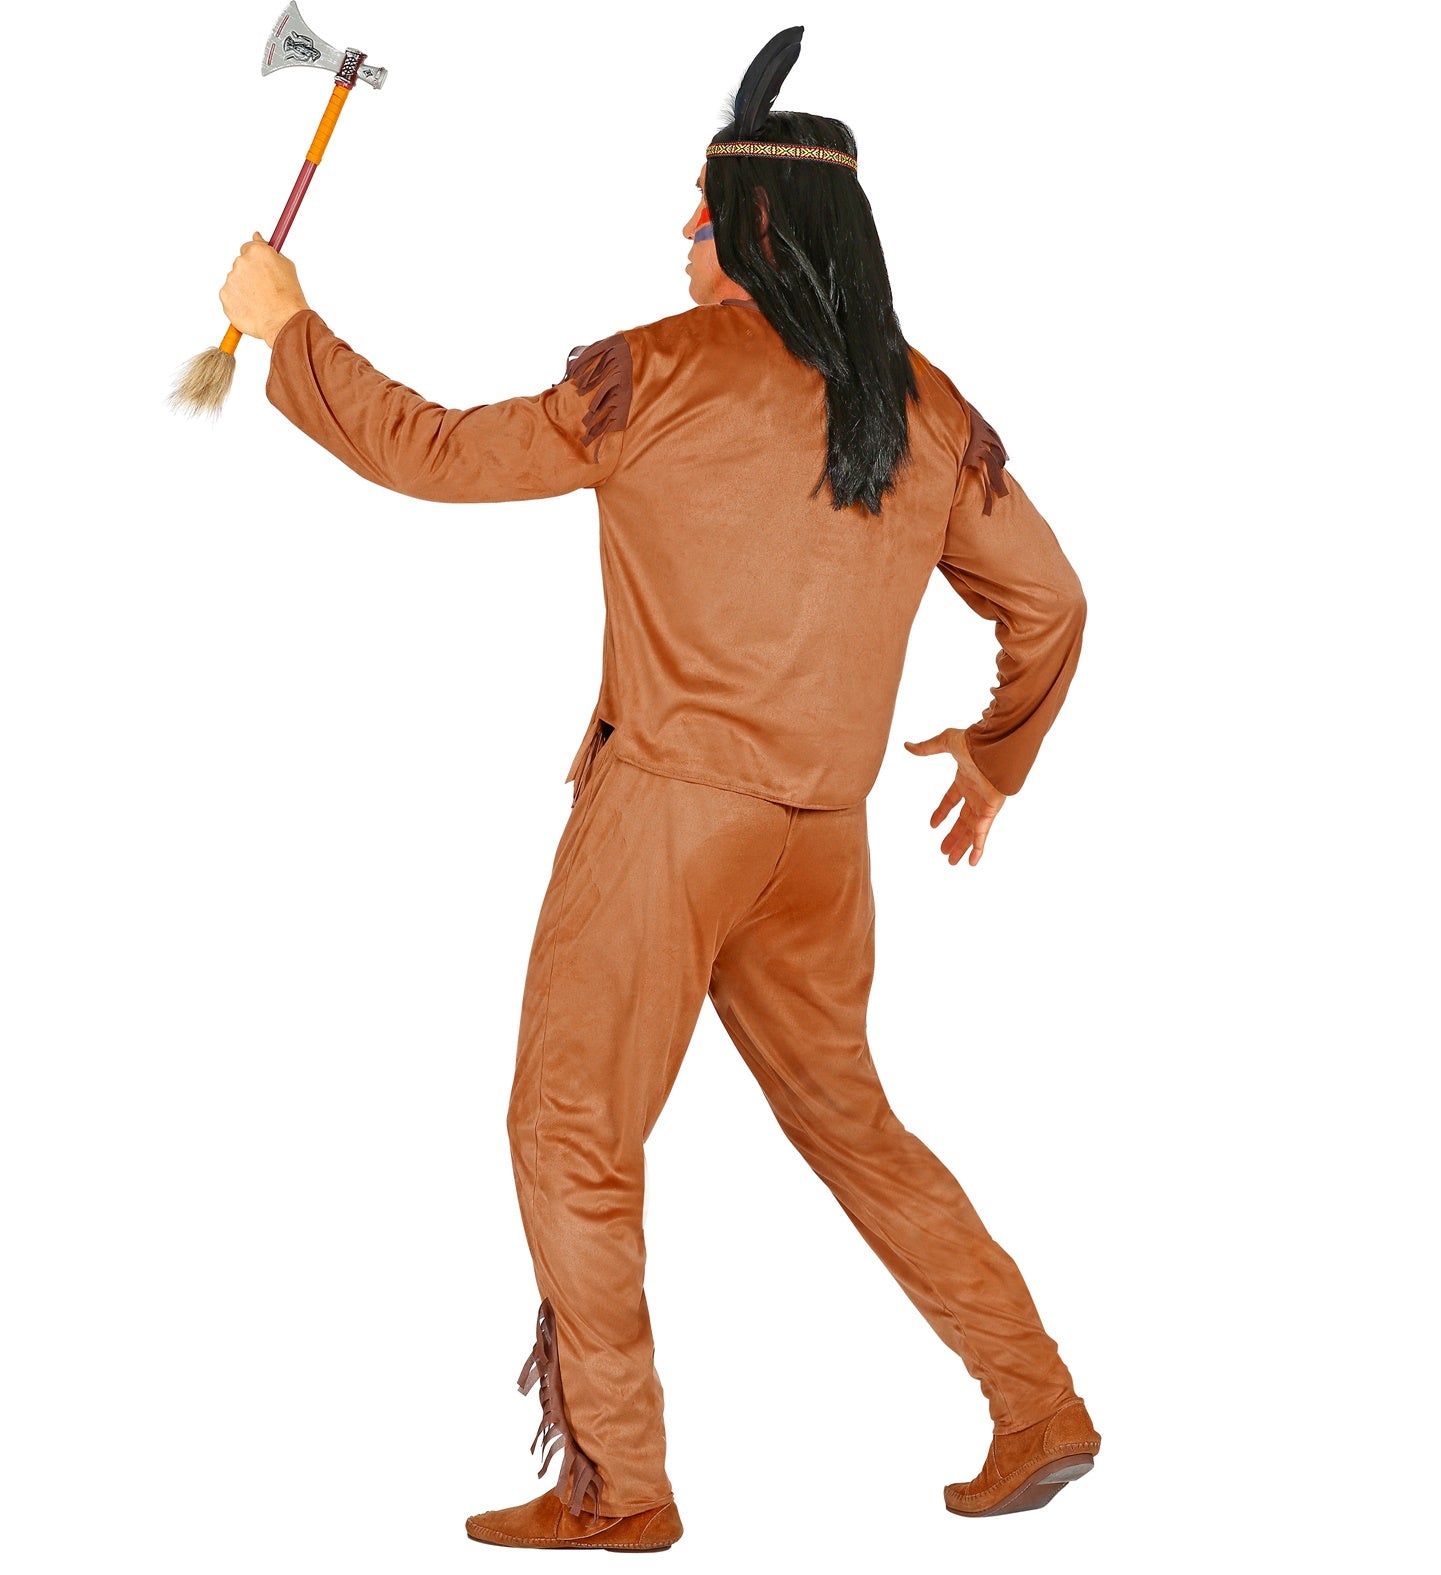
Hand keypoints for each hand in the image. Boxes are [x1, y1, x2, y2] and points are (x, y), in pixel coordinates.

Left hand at [219, 233, 309, 346]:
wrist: (284, 321)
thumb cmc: (289, 296)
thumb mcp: (286, 266)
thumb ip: (267, 249)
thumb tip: (256, 236)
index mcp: (256, 252)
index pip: (248, 248)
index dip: (257, 261)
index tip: (261, 268)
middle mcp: (240, 262)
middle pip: (241, 265)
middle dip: (251, 276)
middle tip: (265, 291)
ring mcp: (230, 279)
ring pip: (236, 282)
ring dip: (245, 290)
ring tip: (261, 303)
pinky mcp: (224, 296)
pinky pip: (230, 297)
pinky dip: (239, 303)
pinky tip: (254, 309)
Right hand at [903, 728, 1005, 866]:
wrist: (996, 748)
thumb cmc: (974, 742)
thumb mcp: (946, 742)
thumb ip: (926, 747)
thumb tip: (907, 745)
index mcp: (964, 779)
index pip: (951, 800)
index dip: (942, 812)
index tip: (932, 825)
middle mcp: (975, 794)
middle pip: (962, 821)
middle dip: (953, 836)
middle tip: (943, 851)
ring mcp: (983, 803)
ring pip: (971, 830)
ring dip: (962, 846)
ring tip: (951, 861)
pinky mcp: (991, 810)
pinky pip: (983, 832)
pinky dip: (978, 847)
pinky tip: (972, 861)